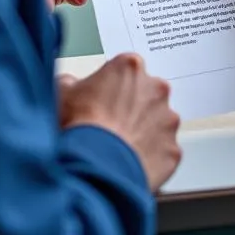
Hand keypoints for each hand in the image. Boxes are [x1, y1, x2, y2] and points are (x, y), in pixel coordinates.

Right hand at [57, 54, 180, 190]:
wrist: (94, 166)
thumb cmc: (79, 128)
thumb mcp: (62, 94)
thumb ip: (71, 83)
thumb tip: (70, 85)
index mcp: (130, 68)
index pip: (125, 71)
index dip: (112, 88)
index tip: (104, 101)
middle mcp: (156, 89)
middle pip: (147, 95)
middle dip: (133, 108)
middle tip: (113, 126)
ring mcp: (168, 120)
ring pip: (159, 124)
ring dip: (144, 133)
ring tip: (120, 149)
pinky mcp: (172, 150)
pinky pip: (163, 153)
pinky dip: (150, 159)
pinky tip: (130, 165)